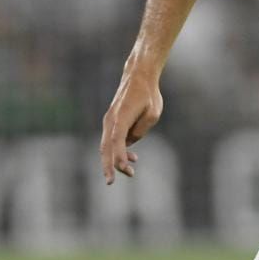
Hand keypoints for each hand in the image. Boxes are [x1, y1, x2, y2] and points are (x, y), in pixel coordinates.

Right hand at [99, 68, 163, 183]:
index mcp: (120, 118)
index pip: (117, 143)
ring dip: (115, 159)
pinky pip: (112, 140)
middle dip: (108, 166)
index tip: (125, 170)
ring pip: (107, 145)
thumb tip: (131, 142)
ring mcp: (110, 121)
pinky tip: (132, 158)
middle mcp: (111, 120)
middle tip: (111, 182)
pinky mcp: (113, 121)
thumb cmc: (148, 94)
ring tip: (130, 172)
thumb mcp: (153, 113)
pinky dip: (118, 150)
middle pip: (106, 148)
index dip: (119, 158)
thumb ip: (142, 130)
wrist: (138, 76)